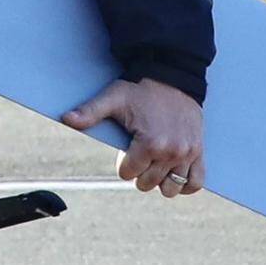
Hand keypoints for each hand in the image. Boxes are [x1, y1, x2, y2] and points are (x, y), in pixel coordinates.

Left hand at [74, 78, 204, 197]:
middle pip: (147, 183)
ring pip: (171, 188)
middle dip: (139, 172)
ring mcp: (187, 153)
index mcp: (149, 143)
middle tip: (139, 155)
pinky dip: (186, 185)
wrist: (172, 76)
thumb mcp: (113, 98)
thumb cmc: (140, 88)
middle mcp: (171, 152)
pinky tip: (175, 176)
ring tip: (156, 166)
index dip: (122, 164)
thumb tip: (66, 119)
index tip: (125, 148)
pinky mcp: (199, 151)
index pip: (127, 174)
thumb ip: (90, 112)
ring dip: (160, 181)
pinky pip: (196, 182)